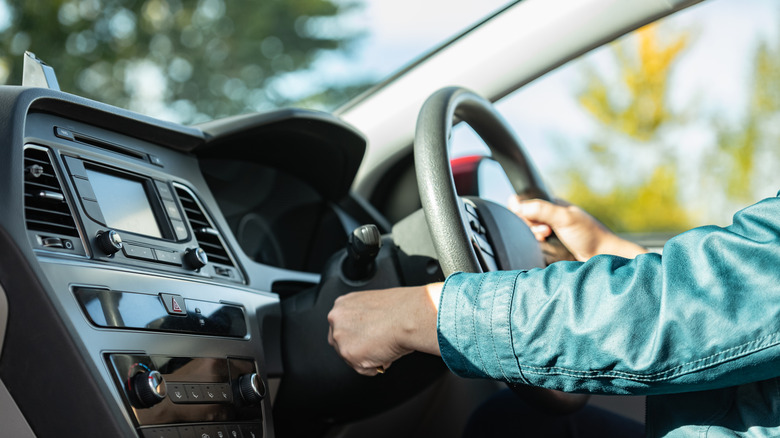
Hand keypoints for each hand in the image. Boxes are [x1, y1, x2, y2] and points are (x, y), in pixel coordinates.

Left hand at [327, 283, 442, 375]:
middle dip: (360, 349)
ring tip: (384, 346)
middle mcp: (336, 319)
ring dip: (369, 357)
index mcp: (342, 304)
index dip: (358, 336)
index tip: (368, 338)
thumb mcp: (373, 307)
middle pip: (342, 344)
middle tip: (378, 345)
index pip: (342, 327)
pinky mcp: (349, 354)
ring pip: (351, 357)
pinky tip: (385, 353)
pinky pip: (362, 369)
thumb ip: (362, 319)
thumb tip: (366, 333)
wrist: (408, 316)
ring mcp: (340, 337)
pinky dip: (376, 366)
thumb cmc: (400, 310)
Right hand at [508, 197, 646, 260]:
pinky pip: (534, 246)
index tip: (534, 218)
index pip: (525, 202)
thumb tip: (517, 206)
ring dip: (534, 236)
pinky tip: (546, 246)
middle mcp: (550, 217)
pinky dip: (537, 246)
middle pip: (524, 219)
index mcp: (553, 205)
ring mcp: (550, 233)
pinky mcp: (551, 248)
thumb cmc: (589, 235)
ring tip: (547, 238)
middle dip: (530, 225)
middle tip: (545, 231)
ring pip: (528, 233)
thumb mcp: (564, 218)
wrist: (604, 258)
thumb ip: (541, 210)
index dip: (523, 210)